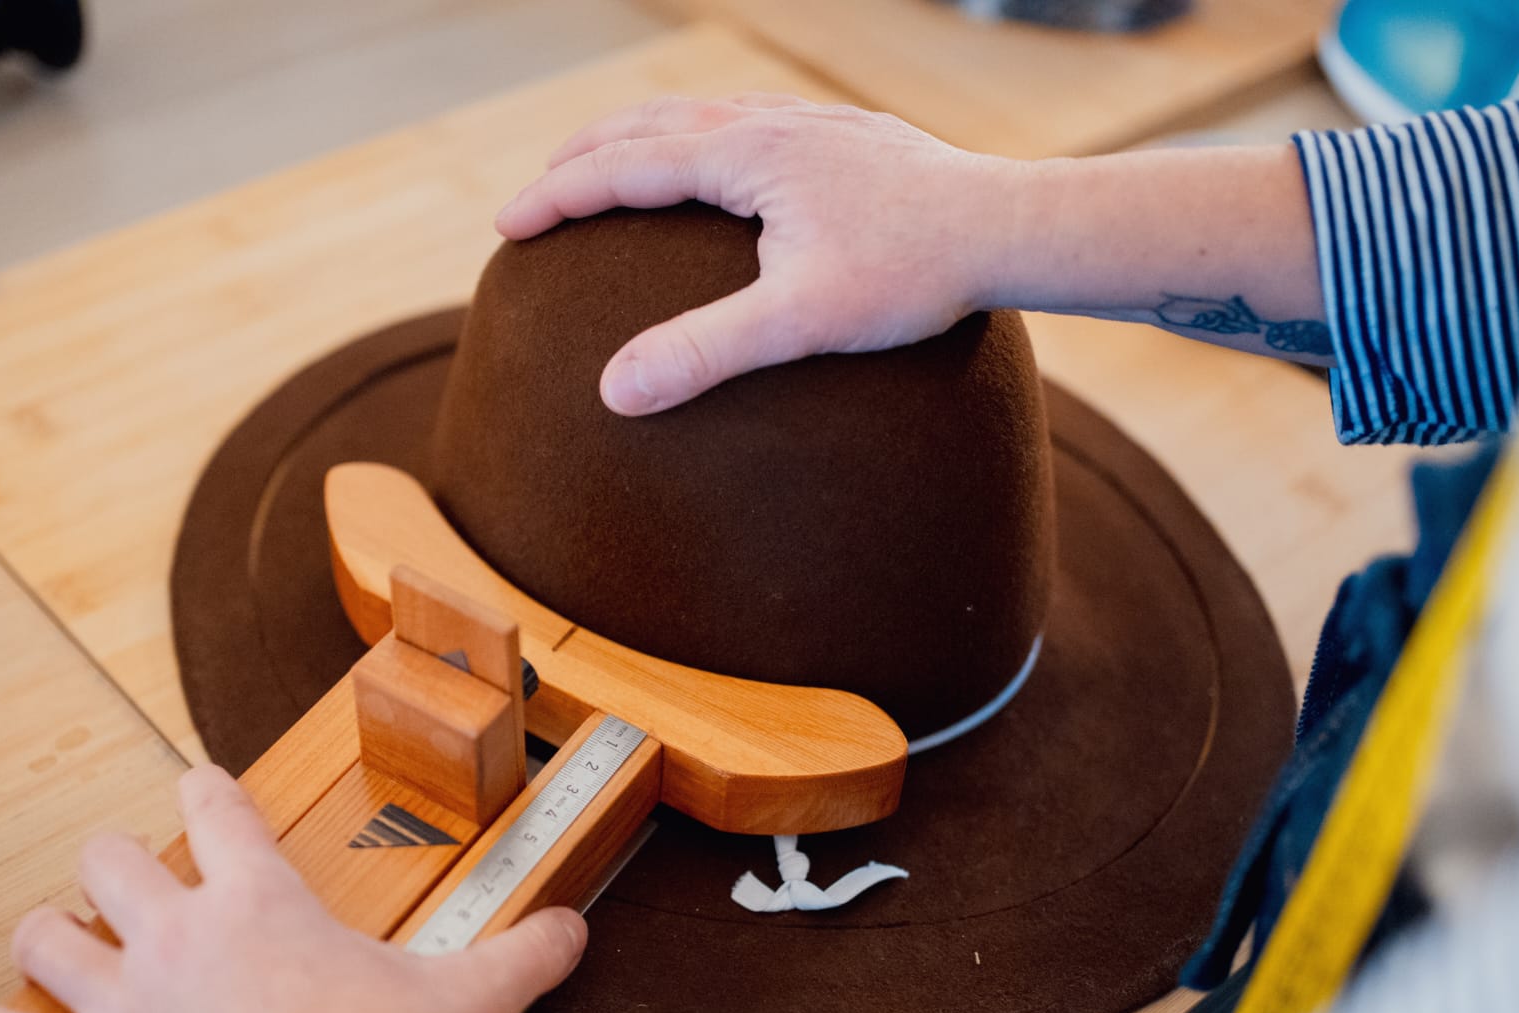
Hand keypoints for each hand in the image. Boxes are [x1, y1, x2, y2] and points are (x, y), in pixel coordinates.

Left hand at [0, 765, 585, 1012]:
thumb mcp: (471, 995)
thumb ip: (525, 952)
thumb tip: (575, 929)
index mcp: (262, 904)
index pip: (218, 813)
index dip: (202, 789)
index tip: (195, 784)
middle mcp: (182, 936)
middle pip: (111, 860)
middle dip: (113, 863)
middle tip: (124, 879)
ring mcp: (129, 1004)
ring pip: (48, 937)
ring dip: (45, 937)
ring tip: (44, 941)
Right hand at [496, 93, 1031, 414]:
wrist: (1010, 229)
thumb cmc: (912, 274)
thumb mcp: (800, 322)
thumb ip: (704, 353)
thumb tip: (613, 391)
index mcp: (744, 154)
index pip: (621, 167)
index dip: (557, 196)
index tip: (507, 227)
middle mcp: (770, 123)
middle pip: (647, 125)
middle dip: (581, 158)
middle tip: (535, 196)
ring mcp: (810, 125)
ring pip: (697, 115)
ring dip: (637, 141)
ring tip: (607, 172)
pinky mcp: (845, 139)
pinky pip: (747, 123)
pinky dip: (699, 140)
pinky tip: (718, 170)